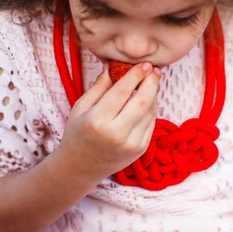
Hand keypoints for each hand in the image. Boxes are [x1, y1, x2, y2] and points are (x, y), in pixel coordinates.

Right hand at [59, 62, 160, 178]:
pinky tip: (147, 99)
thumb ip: (99, 86)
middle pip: (142, 101)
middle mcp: (117, 133)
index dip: (135, 75)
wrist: (80, 167)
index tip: (144, 64)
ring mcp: (131, 144)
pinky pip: (151, 123)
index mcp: (98, 120)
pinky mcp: (140, 149)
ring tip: (151, 82)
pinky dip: (152, 109)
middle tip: (154, 70)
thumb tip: (113, 65)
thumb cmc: (78, 133)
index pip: (122, 92)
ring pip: (150, 112)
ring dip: (153, 94)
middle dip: (151, 82)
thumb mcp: (81, 107)